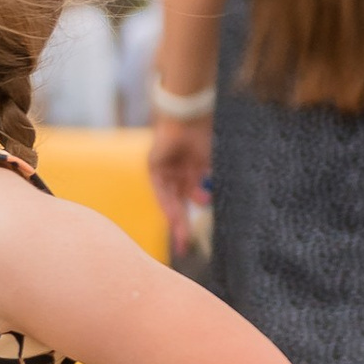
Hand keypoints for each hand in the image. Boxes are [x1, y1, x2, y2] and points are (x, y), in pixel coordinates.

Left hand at [145, 110, 210, 254]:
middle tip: (184, 248)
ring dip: (177, 218)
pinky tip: (175, 216)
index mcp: (191, 173)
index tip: (192, 241)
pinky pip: (160, 191)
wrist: (190, 116)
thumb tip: (205, 203)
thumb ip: (205, 185)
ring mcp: (165, 171)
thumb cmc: (204, 136)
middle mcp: (177, 174)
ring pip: (170, 201)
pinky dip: (168, 204)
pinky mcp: (154, 168)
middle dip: (181, 227)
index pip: (190, 201)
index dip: (192, 219)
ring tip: (183, 234)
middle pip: (177, 206)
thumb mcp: (208, 165)